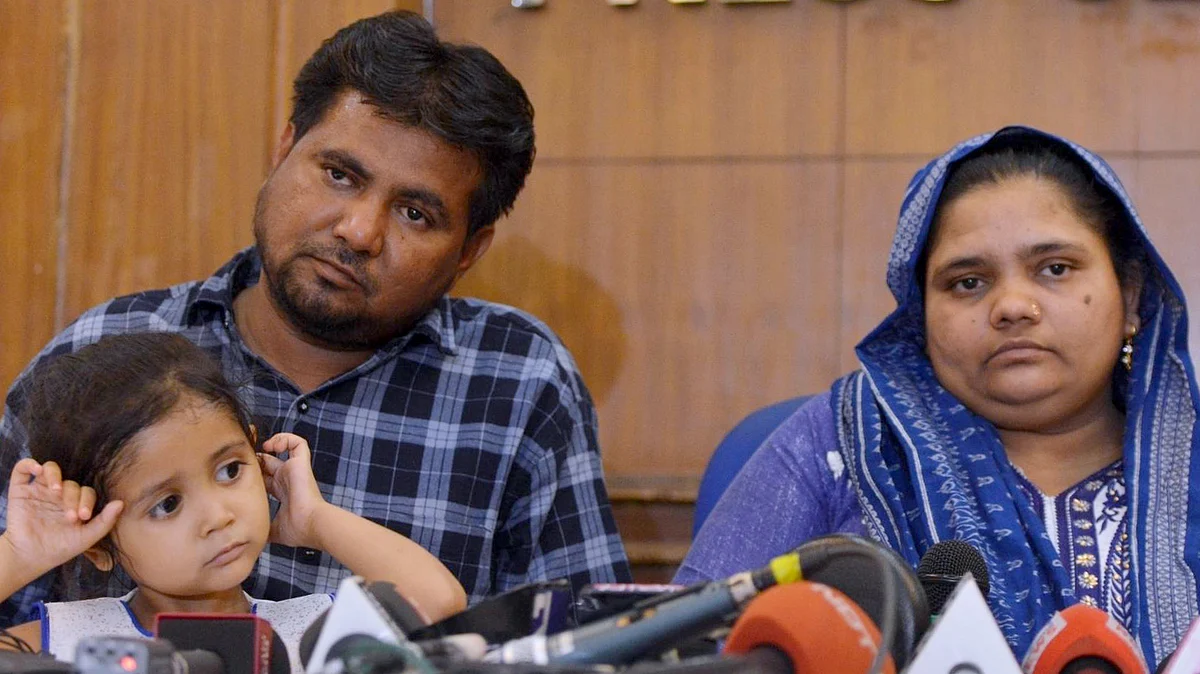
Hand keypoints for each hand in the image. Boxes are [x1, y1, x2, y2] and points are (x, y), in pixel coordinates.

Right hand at [0, 459, 122, 582]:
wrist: (30, 558)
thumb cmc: (60, 548)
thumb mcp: (87, 538)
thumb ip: (105, 521)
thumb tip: (121, 503)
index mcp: (76, 503)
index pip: (87, 492)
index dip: (87, 501)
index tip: (82, 517)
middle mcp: (59, 495)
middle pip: (71, 484)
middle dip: (72, 498)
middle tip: (69, 516)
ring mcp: (40, 491)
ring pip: (51, 470)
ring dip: (55, 476)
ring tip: (56, 491)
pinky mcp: (20, 491)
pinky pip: (22, 470)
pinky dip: (29, 464)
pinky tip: (37, 470)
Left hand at [258, 433, 328, 548]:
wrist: (311, 524)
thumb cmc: (297, 529)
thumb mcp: (272, 530)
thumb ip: (260, 528)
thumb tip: (249, 536)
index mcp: (282, 492)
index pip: (266, 478)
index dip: (254, 473)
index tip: (242, 472)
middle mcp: (287, 479)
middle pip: (269, 462)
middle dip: (258, 458)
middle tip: (247, 458)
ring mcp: (295, 470)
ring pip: (286, 447)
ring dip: (274, 443)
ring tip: (264, 447)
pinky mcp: (301, 463)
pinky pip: (297, 442)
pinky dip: (286, 439)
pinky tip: (273, 446)